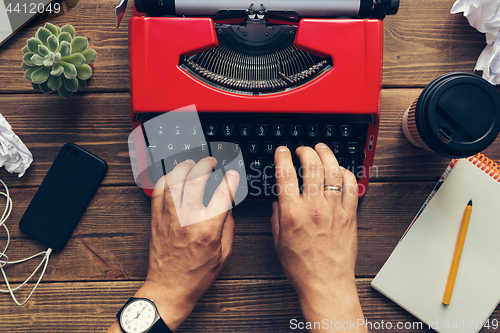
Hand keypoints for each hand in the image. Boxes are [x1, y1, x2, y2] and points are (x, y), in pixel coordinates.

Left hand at [134, 157, 238, 330]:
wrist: (169, 288)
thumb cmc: (196, 275)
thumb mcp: (224, 253)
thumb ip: (228, 226)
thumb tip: (228, 206)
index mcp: (208, 229)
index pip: (222, 194)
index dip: (230, 180)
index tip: (233, 175)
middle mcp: (187, 220)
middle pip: (195, 180)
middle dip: (206, 165)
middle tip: (211, 162)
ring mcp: (169, 218)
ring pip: (173, 182)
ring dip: (183, 167)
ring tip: (192, 163)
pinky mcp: (157, 219)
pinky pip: (158, 192)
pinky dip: (165, 179)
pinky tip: (173, 176)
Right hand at [271, 143, 366, 331]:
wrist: (326, 283)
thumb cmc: (302, 267)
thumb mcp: (278, 242)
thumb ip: (276, 217)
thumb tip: (277, 202)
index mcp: (293, 214)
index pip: (286, 175)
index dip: (282, 157)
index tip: (282, 151)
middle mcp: (314, 208)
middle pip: (312, 166)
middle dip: (305, 151)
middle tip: (302, 149)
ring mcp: (334, 210)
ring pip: (333, 171)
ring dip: (326, 155)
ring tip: (321, 149)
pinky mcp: (350, 215)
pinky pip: (351, 186)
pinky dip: (346, 173)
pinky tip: (340, 170)